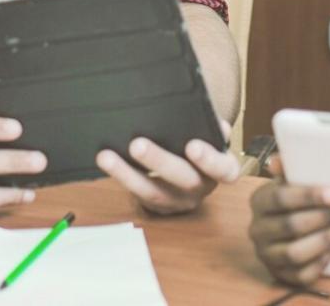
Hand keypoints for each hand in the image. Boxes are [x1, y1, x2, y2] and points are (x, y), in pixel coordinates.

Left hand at [96, 122, 238, 214]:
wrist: (190, 167)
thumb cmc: (199, 140)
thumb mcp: (210, 133)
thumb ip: (212, 126)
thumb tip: (215, 123)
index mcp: (221, 169)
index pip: (224, 170)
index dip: (210, 160)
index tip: (192, 146)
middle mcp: (201, 188)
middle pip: (184, 180)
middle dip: (160, 162)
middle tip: (137, 145)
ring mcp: (179, 201)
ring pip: (154, 192)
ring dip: (128, 174)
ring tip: (107, 156)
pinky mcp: (157, 206)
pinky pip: (137, 195)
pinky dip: (120, 178)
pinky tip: (105, 161)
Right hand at [248, 155, 329, 286]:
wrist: (286, 232)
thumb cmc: (293, 201)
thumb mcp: (290, 181)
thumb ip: (288, 169)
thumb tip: (278, 161)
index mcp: (259, 201)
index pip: (280, 197)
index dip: (309, 196)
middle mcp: (258, 230)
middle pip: (291, 225)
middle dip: (327, 216)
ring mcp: (267, 255)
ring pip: (295, 252)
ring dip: (328, 239)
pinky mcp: (280, 275)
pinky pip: (301, 274)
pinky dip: (321, 262)